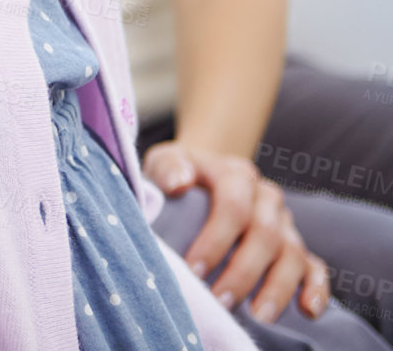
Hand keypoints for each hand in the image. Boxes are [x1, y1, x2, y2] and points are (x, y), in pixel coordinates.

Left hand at [144, 139, 329, 321]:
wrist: (200, 173)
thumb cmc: (177, 175)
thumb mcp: (165, 162)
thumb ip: (169, 168)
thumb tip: (179, 184)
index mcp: (235, 175)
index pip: (233, 206)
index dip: (215, 241)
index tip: (193, 271)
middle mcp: (266, 197)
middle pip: (266, 235)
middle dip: (243, 273)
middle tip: (221, 302)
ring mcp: (285, 222)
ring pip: (292, 254)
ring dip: (277, 288)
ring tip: (257, 318)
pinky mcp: (296, 245)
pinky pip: (315, 267)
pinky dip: (315, 289)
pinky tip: (308, 311)